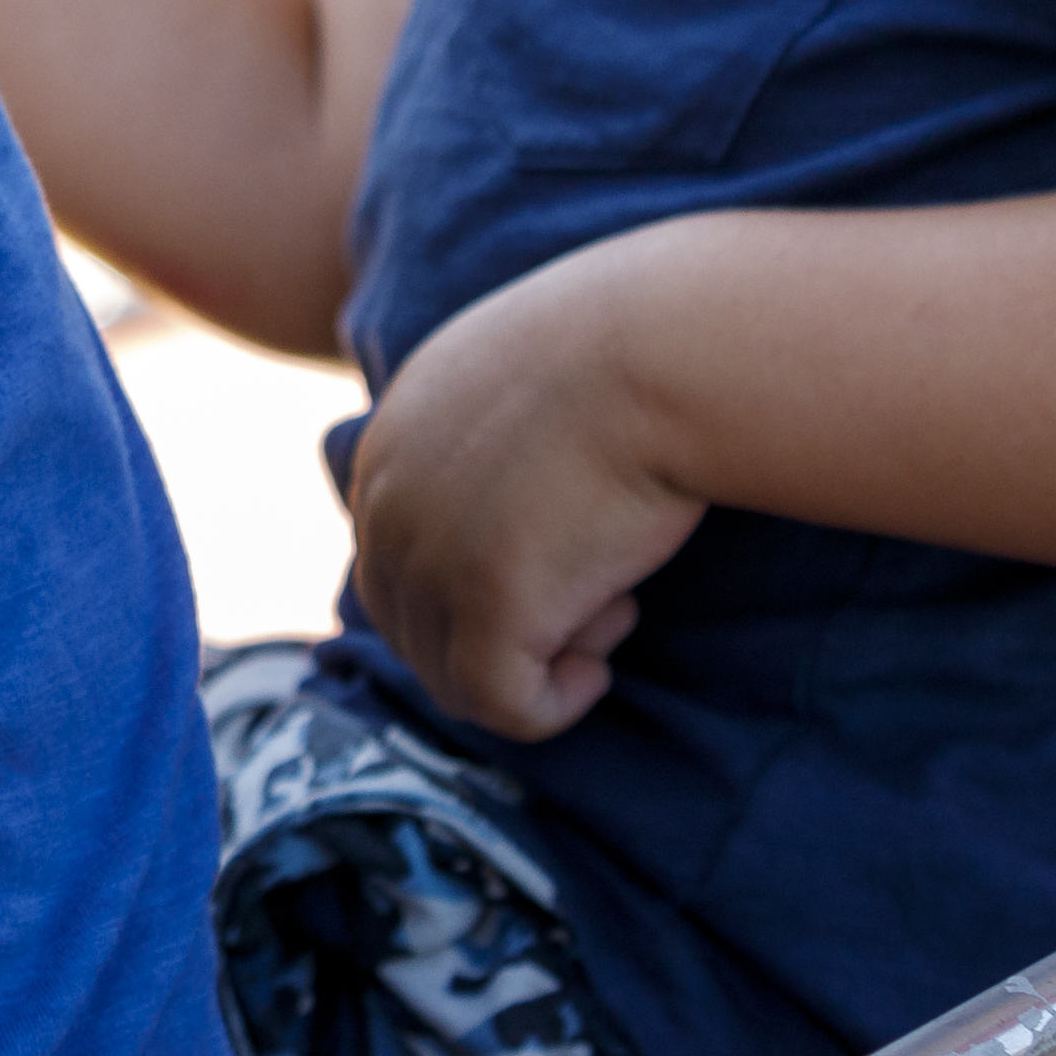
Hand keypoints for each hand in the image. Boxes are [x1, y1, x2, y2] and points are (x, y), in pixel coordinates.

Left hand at [341, 242, 705, 742]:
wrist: (667, 350)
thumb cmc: (633, 352)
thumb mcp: (524, 378)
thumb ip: (491, 437)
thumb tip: (521, 508)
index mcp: (391, 444)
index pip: (393, 560)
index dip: (470, 589)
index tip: (560, 565)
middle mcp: (388, 504)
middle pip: (411, 625)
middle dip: (500, 630)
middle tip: (598, 595)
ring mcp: (429, 558)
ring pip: (449, 674)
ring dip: (532, 662)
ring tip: (611, 611)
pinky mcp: (486, 607)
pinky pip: (501, 706)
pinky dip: (551, 706)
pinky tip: (598, 668)